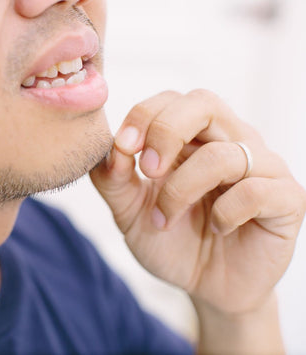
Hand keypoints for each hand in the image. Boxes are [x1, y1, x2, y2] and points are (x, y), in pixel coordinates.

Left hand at [90, 89, 305, 314]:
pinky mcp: (286, 198)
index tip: (123, 147)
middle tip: (148, 171)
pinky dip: (225, 212)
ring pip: (223, 154)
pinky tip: (217, 227)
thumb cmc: (171, 242)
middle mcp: (228, 142)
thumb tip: (110, 148)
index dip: (144, 115)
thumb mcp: (129, 212)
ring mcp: (261, 167)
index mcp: (192, 139)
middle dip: (166, 132)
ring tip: (164, 220)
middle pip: (204, 104)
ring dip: (182, 190)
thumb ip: (114, 180)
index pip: (172, 100)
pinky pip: (255, 190)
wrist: (206, 288)